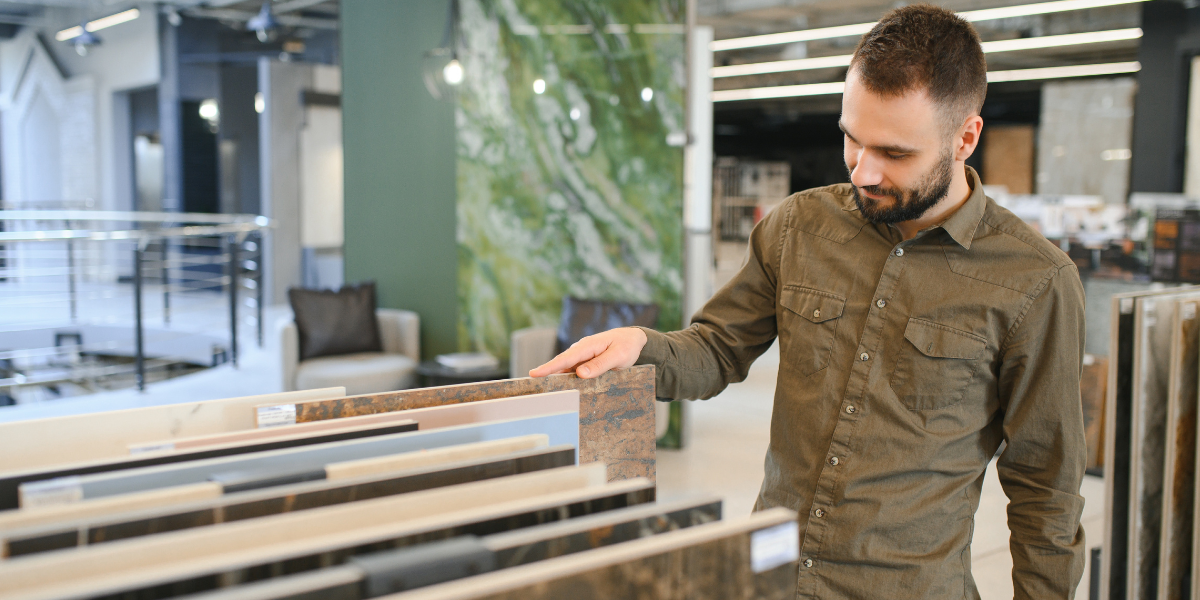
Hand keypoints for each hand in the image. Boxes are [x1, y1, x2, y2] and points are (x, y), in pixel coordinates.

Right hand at [529, 327, 648, 378]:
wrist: (633, 339)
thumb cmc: (627, 346)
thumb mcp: (618, 356)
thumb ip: (601, 364)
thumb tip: (580, 373)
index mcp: (588, 346)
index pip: (565, 358)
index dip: (549, 367)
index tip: (534, 373)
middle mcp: (582, 350)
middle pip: (561, 364)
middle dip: (546, 374)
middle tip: (532, 386)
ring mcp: (583, 356)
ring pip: (566, 368)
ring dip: (555, 378)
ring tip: (543, 391)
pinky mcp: (585, 361)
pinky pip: (573, 370)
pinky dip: (566, 378)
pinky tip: (561, 389)